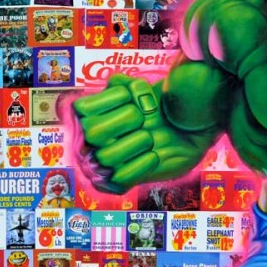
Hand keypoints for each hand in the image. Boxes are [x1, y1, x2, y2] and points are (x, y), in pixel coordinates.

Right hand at [72, 74, 173, 192]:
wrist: (185, 130)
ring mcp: (100, 164)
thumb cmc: (156, 106)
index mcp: (87, 116)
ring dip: (137, 141)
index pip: (82, 107)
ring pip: (106, 157)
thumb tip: (116, 84)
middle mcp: (87, 142)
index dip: (111, 98)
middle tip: (143, 117)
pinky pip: (121, 179)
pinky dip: (143, 163)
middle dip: (126, 119)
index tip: (132, 96)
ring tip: (150, 136)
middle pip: (93, 132)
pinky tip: (154, 155)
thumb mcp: (140, 88)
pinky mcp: (116, 183)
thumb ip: (123, 83)